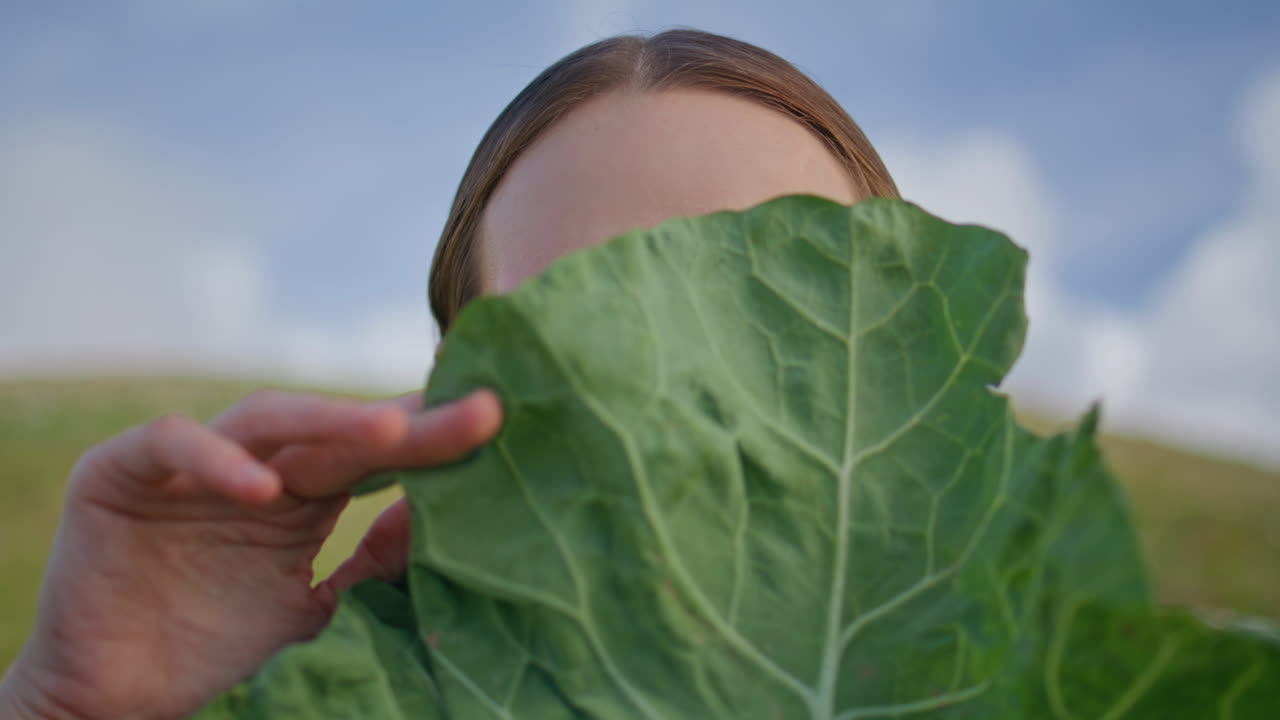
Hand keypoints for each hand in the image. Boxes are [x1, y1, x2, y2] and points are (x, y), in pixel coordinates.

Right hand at [0, 388, 500, 719]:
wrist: (117, 700)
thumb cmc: (218, 649)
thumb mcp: (318, 608)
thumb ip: (373, 563)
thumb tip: (440, 513)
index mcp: (302, 493)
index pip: (375, 454)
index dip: (433, 440)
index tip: (496, 426)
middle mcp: (255, 466)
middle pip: (338, 431)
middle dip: (407, 423)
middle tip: (478, 412)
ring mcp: (190, 462)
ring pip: (266, 418)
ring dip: (328, 421)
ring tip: (391, 433)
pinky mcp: (122, 472)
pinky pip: (173, 444)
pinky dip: (217, 461)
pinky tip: (267, 492)